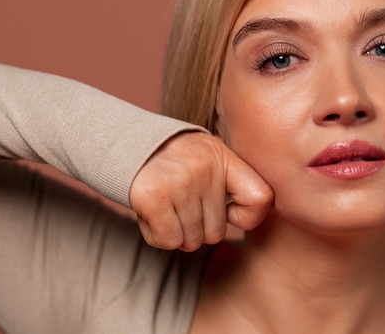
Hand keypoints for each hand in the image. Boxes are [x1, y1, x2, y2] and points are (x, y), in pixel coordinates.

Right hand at [129, 132, 272, 251]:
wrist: (124, 143)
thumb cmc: (171, 161)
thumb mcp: (207, 157)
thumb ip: (231, 182)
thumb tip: (247, 219)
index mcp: (222, 156)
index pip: (260, 199)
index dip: (245, 217)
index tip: (227, 212)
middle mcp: (204, 167)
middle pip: (216, 232)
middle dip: (196, 228)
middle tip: (179, 205)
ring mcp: (179, 182)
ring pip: (190, 241)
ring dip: (174, 232)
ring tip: (164, 205)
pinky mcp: (153, 197)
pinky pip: (169, 241)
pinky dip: (158, 235)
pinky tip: (151, 214)